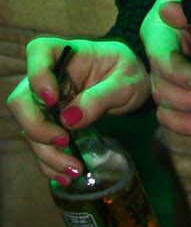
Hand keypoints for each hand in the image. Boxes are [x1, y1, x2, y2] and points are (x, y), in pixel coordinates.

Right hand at [6, 38, 149, 182]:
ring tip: (75, 169)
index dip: (37, 75)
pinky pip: (40, 145)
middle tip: (65, 141)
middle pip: (22, 99)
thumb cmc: (128, 73)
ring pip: (28, 128)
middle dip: (37, 126)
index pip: (38, 51)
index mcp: (68, 54)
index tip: (53, 99)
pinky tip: (67, 175)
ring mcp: (46, 102)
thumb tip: (68, 119)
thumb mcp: (126, 81)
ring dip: (47, 153)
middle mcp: (50, 77)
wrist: (132, 87)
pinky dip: (50, 163)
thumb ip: (100, 97)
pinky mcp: (50, 124)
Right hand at [142, 0, 190, 143]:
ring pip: (168, 113)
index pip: (162, 60)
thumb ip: (186, 4)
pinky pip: (186, 122)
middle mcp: (160, 60)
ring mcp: (172, 80)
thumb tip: (167, 11)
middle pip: (162, 93)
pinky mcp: (187, 95)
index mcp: (158, 33)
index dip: (181, 74)